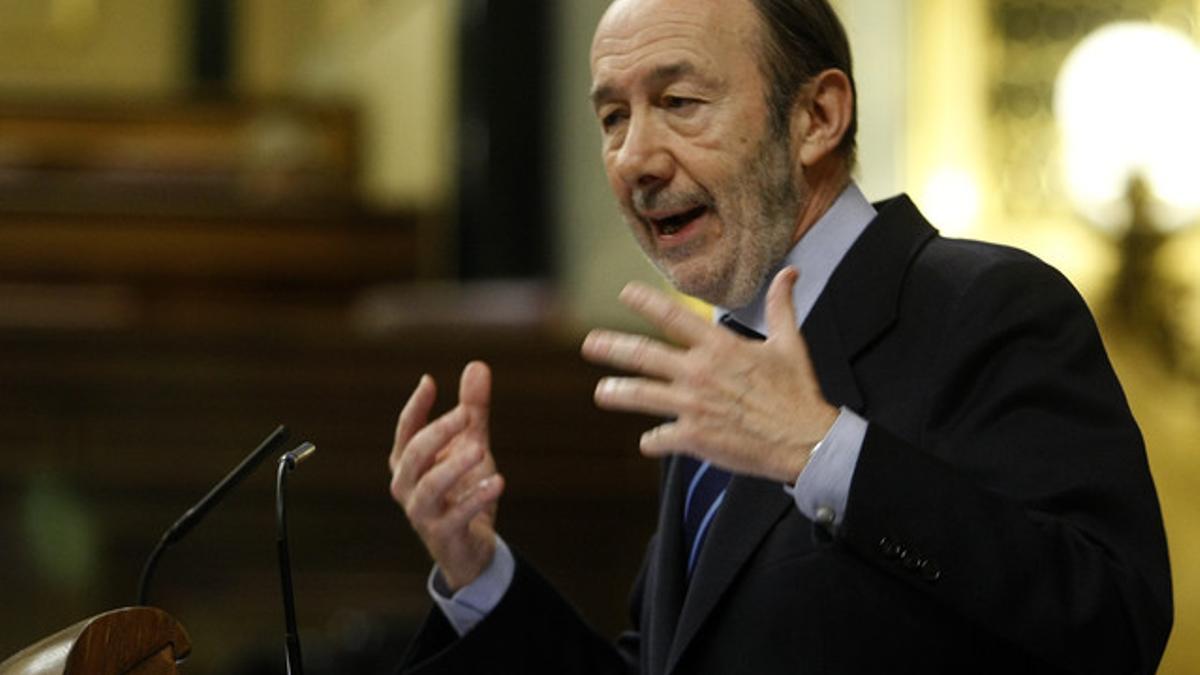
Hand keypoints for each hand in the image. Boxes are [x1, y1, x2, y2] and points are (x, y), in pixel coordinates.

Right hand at [388, 361, 504, 590]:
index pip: (406, 430)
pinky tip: (498, 482)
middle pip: (414, 454)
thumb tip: (477, 365)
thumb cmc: (463, 490)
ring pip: (429, 485)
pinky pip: (456, 516)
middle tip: (466, 414)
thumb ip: (472, 411)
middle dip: (438, 432)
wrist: (469, 547)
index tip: (429, 382)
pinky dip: (476, 498)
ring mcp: (422, 512)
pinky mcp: (442, 534)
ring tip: (480, 448)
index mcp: (409, 462)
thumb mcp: (470, 446)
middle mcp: (407, 486)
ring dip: (453, 466)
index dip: (416, 407)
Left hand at [581, 267, 837, 482]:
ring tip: (601, 392)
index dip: (645, 301)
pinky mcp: (694, 438)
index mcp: (720, 347)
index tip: (625, 293)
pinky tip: (648, 442)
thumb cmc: (797, 392)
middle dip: (612, 347)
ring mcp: (693, 406)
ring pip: (641, 395)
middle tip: (590, 343)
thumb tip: (789, 272)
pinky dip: (653, 441)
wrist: (805, 441)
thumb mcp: (790, 343)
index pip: (673, 316)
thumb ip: (781, 306)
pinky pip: (660, 438)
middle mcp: (699, 372)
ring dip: (617, 393)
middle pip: (644, 354)